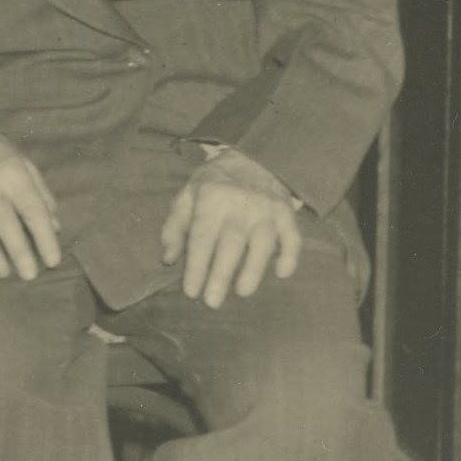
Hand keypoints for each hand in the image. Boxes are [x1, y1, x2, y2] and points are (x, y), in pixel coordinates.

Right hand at [0, 125, 64, 281]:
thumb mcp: (24, 165)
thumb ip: (41, 195)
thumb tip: (55, 227)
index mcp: (14, 176)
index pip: (33, 212)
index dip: (45, 238)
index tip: (53, 261)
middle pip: (6, 224)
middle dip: (20, 253)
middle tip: (29, 275)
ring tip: (3, 273)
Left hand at [160, 152, 303, 306]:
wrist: (255, 158)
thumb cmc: (215, 183)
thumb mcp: (188, 195)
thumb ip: (175, 226)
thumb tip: (168, 259)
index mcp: (211, 198)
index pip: (201, 237)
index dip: (196, 265)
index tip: (190, 291)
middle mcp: (240, 204)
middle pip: (230, 244)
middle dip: (220, 275)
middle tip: (212, 302)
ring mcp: (267, 210)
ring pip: (262, 243)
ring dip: (253, 269)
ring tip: (242, 292)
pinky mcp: (287, 214)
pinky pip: (293, 237)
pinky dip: (290, 256)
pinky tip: (282, 274)